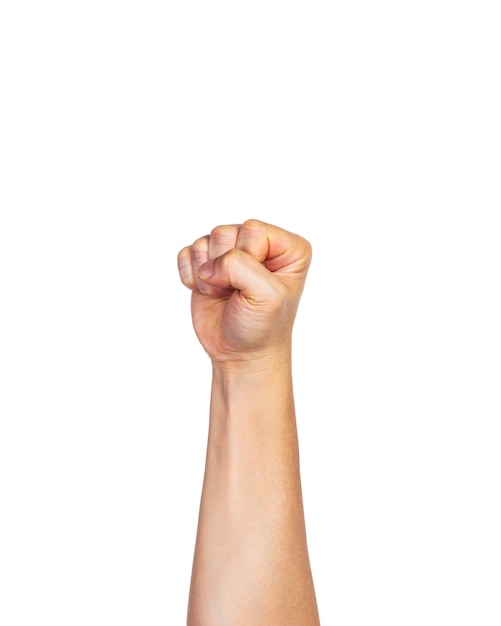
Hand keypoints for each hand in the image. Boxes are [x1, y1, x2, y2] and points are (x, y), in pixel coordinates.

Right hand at [177, 219, 311, 363]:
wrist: (240, 354)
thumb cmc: (262, 327)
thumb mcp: (266, 296)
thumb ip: (240, 267)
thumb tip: (207, 266)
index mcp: (288, 248)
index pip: (253, 230)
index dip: (247, 259)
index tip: (255, 287)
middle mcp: (262, 244)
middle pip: (225, 232)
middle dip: (224, 267)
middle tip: (236, 293)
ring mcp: (232, 252)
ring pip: (205, 241)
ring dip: (207, 274)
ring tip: (224, 293)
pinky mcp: (207, 263)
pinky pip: (186, 253)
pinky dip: (190, 276)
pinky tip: (208, 292)